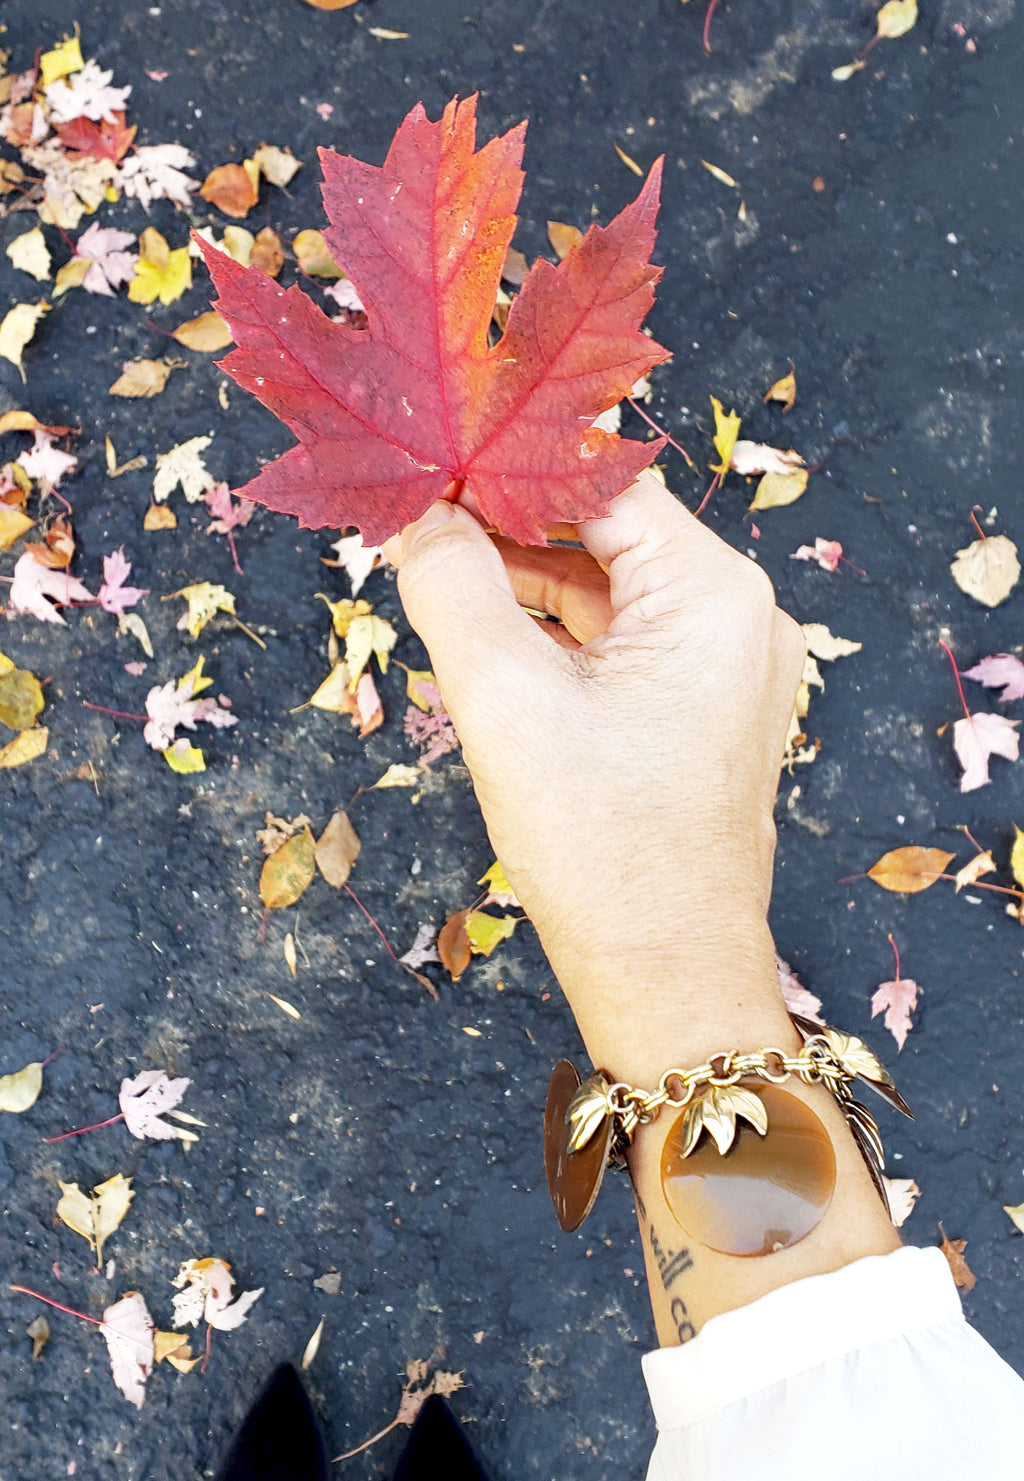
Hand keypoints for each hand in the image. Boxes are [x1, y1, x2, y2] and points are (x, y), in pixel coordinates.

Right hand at [384, 473, 806, 1079]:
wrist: (667, 978)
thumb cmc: (599, 849)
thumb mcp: (505, 702)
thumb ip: (452, 586)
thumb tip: (417, 512)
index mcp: (714, 594)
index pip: (600, 482)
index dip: (505, 466)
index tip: (425, 461)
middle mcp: (739, 617)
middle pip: (605, 532)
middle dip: (505, 526)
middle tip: (412, 521)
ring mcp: (729, 667)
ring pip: (608, 590)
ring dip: (523, 583)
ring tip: (431, 577)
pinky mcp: (706, 711)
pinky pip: (622, 644)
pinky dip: (556, 636)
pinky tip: (484, 639)